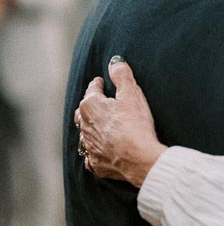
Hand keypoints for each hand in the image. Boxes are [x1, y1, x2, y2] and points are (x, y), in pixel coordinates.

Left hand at [75, 58, 166, 186]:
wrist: (138, 158)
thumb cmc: (135, 124)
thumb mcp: (131, 94)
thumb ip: (122, 76)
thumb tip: (115, 61)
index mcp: (90, 106)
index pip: (92, 90)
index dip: (97, 84)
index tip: (100, 81)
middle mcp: (84, 126)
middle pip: (83, 112)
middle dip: (88, 106)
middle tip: (96, 103)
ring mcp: (89, 146)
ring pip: (85, 134)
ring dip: (90, 129)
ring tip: (98, 127)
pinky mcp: (96, 163)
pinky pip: (91, 155)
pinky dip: (95, 151)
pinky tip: (100, 151)